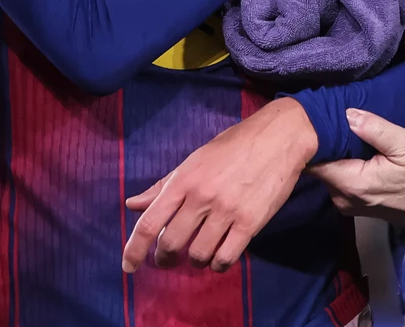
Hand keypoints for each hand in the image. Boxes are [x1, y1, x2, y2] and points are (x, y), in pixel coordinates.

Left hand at [122, 97, 318, 273]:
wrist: (278, 138)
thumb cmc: (233, 146)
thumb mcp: (194, 160)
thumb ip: (163, 186)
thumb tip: (132, 204)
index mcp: (184, 180)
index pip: (150, 222)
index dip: (134, 249)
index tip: (127, 266)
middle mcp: (201, 197)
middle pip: (171, 243)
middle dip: (165, 258)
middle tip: (168, 260)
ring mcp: (227, 211)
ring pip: (198, 255)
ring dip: (194, 261)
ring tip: (198, 253)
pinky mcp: (251, 223)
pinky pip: (226, 258)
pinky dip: (218, 264)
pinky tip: (218, 257)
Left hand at [307, 108, 404, 226]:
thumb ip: (376, 129)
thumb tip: (347, 114)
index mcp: (352, 184)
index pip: (314, 162)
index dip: (312, 140)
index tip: (314, 121)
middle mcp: (345, 199)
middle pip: (320, 168)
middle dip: (324, 146)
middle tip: (332, 121)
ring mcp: (351, 207)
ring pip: (330, 175)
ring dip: (336, 156)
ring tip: (346, 135)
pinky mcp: (359, 209)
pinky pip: (341, 183)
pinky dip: (345, 167)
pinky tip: (358, 153)